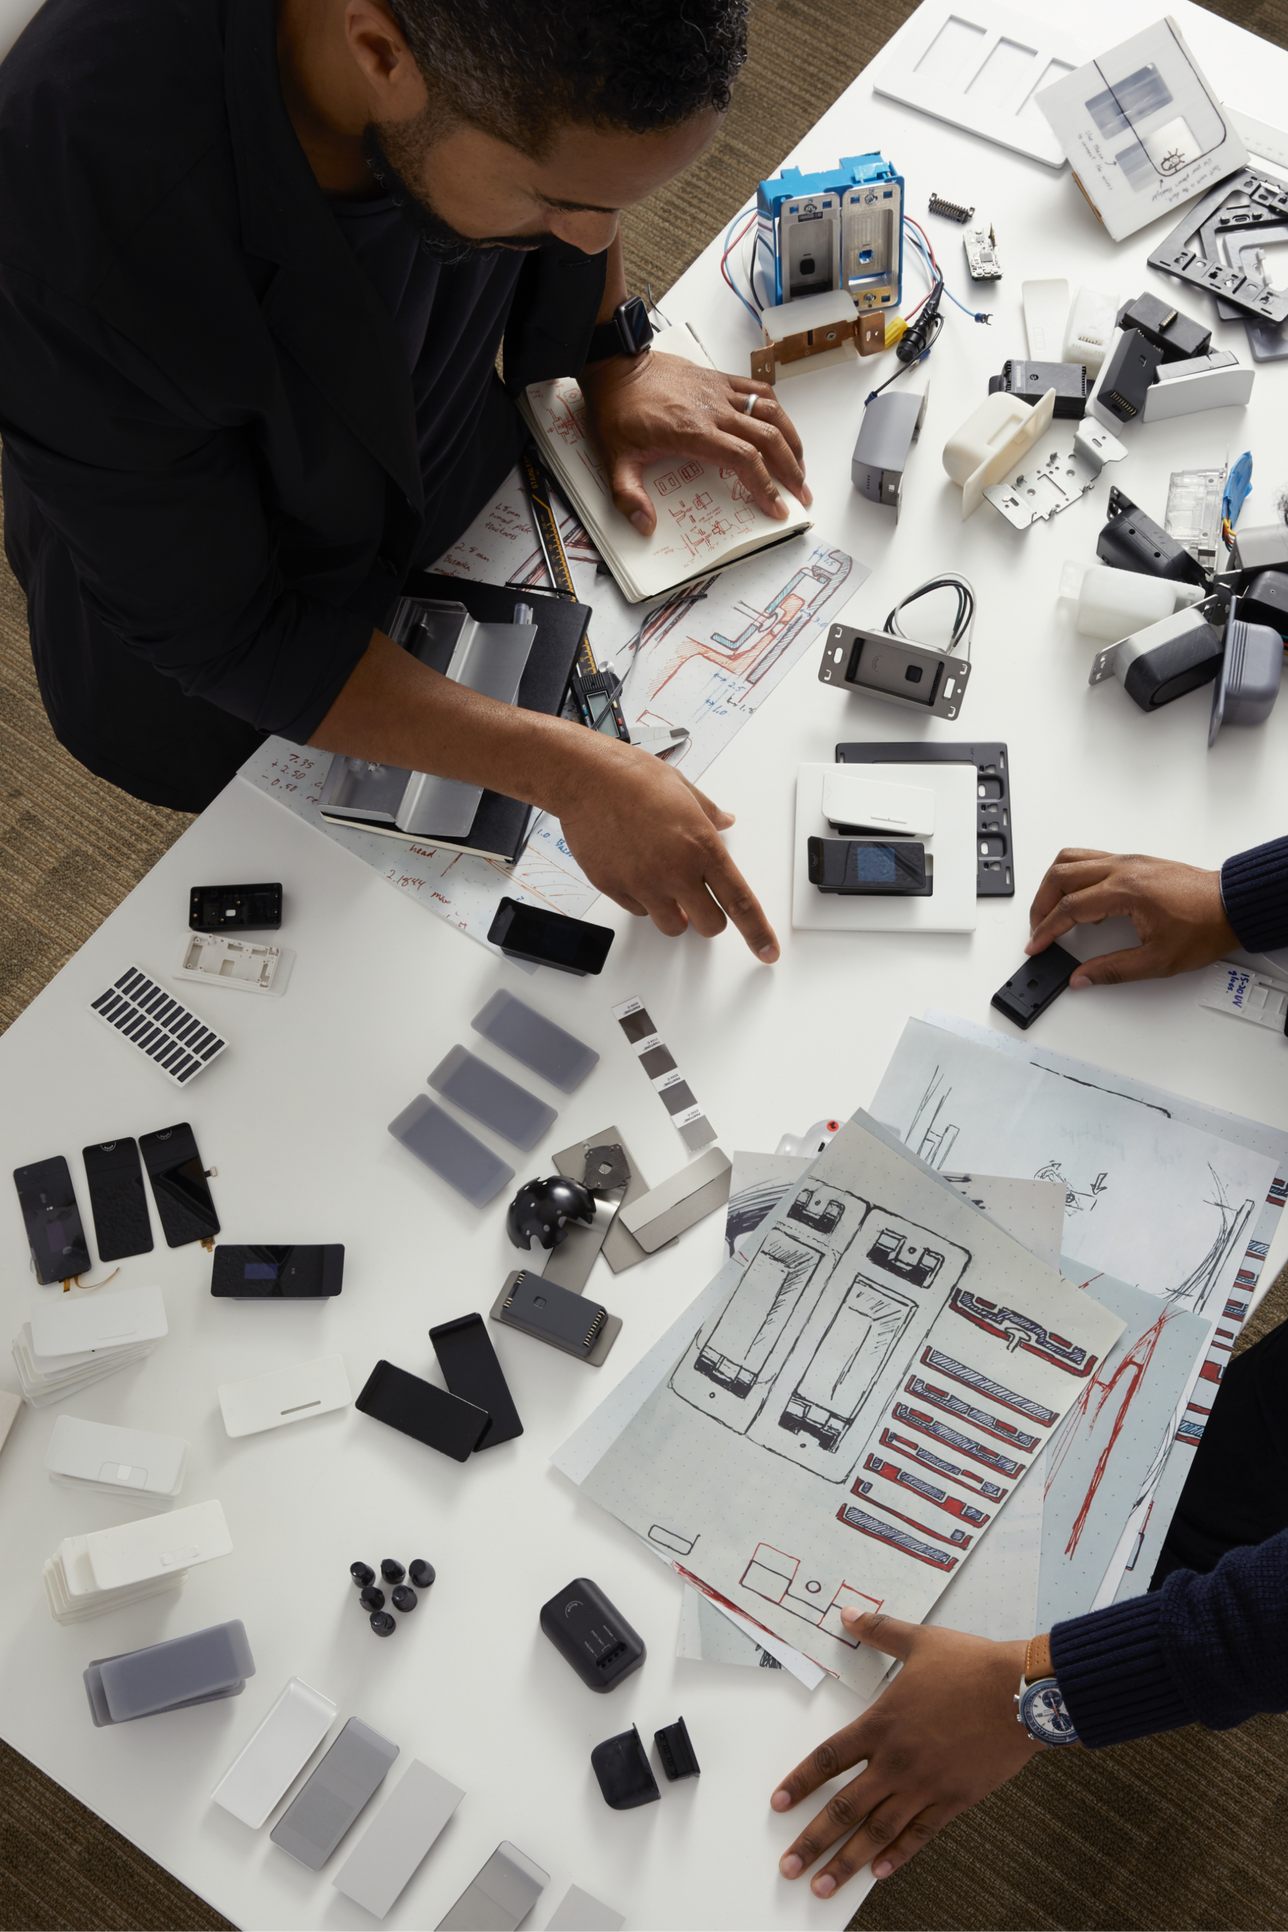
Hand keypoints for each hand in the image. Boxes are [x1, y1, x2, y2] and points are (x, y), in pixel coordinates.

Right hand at [551, 730, 778, 960]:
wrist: (585, 778)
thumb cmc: (632, 777)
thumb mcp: (683, 789)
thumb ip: (709, 814)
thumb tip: (725, 821)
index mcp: (701, 846)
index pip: (740, 901)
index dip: (758, 932)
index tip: (767, 951)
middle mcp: (675, 871)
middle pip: (709, 925)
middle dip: (710, 919)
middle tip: (703, 902)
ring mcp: (643, 883)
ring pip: (673, 926)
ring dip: (677, 914)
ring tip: (666, 886)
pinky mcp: (614, 887)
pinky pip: (638, 911)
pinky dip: (643, 900)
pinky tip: (636, 872)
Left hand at [579, 350, 810, 533]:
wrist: (616, 367)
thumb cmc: (618, 409)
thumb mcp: (616, 459)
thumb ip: (629, 496)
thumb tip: (645, 524)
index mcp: (693, 432)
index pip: (744, 460)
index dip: (765, 486)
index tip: (777, 507)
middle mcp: (713, 410)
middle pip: (768, 439)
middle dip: (790, 470)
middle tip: (801, 493)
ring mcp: (720, 392)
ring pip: (771, 412)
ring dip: (791, 439)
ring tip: (800, 464)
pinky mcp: (719, 379)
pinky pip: (758, 390)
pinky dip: (776, 409)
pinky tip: (781, 427)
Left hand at [771, 1610, 1040, 1896]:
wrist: (1020, 1693)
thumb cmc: (971, 1666)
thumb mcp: (919, 1640)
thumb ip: (879, 1630)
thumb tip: (848, 1614)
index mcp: (882, 1723)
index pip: (828, 1760)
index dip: (799, 1784)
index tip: (778, 1806)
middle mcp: (896, 1761)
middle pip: (844, 1808)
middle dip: (813, 1841)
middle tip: (789, 1867)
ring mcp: (925, 1785)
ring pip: (877, 1832)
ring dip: (847, 1862)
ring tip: (823, 1885)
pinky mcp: (953, 1800)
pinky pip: (919, 1836)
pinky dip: (897, 1857)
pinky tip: (879, 1873)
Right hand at [1025, 848, 1236, 986]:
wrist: (1232, 907)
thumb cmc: (1205, 927)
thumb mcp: (1157, 961)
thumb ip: (1113, 970)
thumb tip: (1082, 977)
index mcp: (1126, 891)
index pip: (1069, 907)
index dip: (1046, 929)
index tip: (1036, 944)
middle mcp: (1123, 868)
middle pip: (1060, 875)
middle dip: (1040, 904)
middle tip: (1038, 929)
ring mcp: (1127, 860)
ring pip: (1071, 858)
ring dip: (1052, 884)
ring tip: (1049, 910)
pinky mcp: (1133, 861)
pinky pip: (1090, 858)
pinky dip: (1073, 876)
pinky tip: (1079, 899)